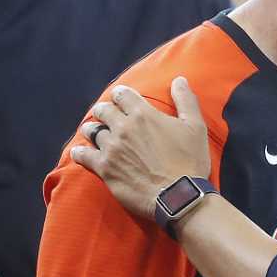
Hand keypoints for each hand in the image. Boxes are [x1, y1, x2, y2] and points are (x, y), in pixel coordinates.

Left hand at [71, 77, 213, 221]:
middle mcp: (123, 127)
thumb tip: (179, 80)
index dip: (121, 95)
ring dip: (92, 130)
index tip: (122, 100)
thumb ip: (186, 100)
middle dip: (104, 111)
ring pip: (91, 131)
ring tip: (94, 134)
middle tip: (107, 117)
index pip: (122, 94)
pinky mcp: (104, 168)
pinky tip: (80, 152)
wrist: (179, 196)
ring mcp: (111, 148)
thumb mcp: (196, 127)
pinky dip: (80, 152)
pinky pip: (83, 156)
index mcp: (143, 114)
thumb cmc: (190, 162)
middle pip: (103, 110)